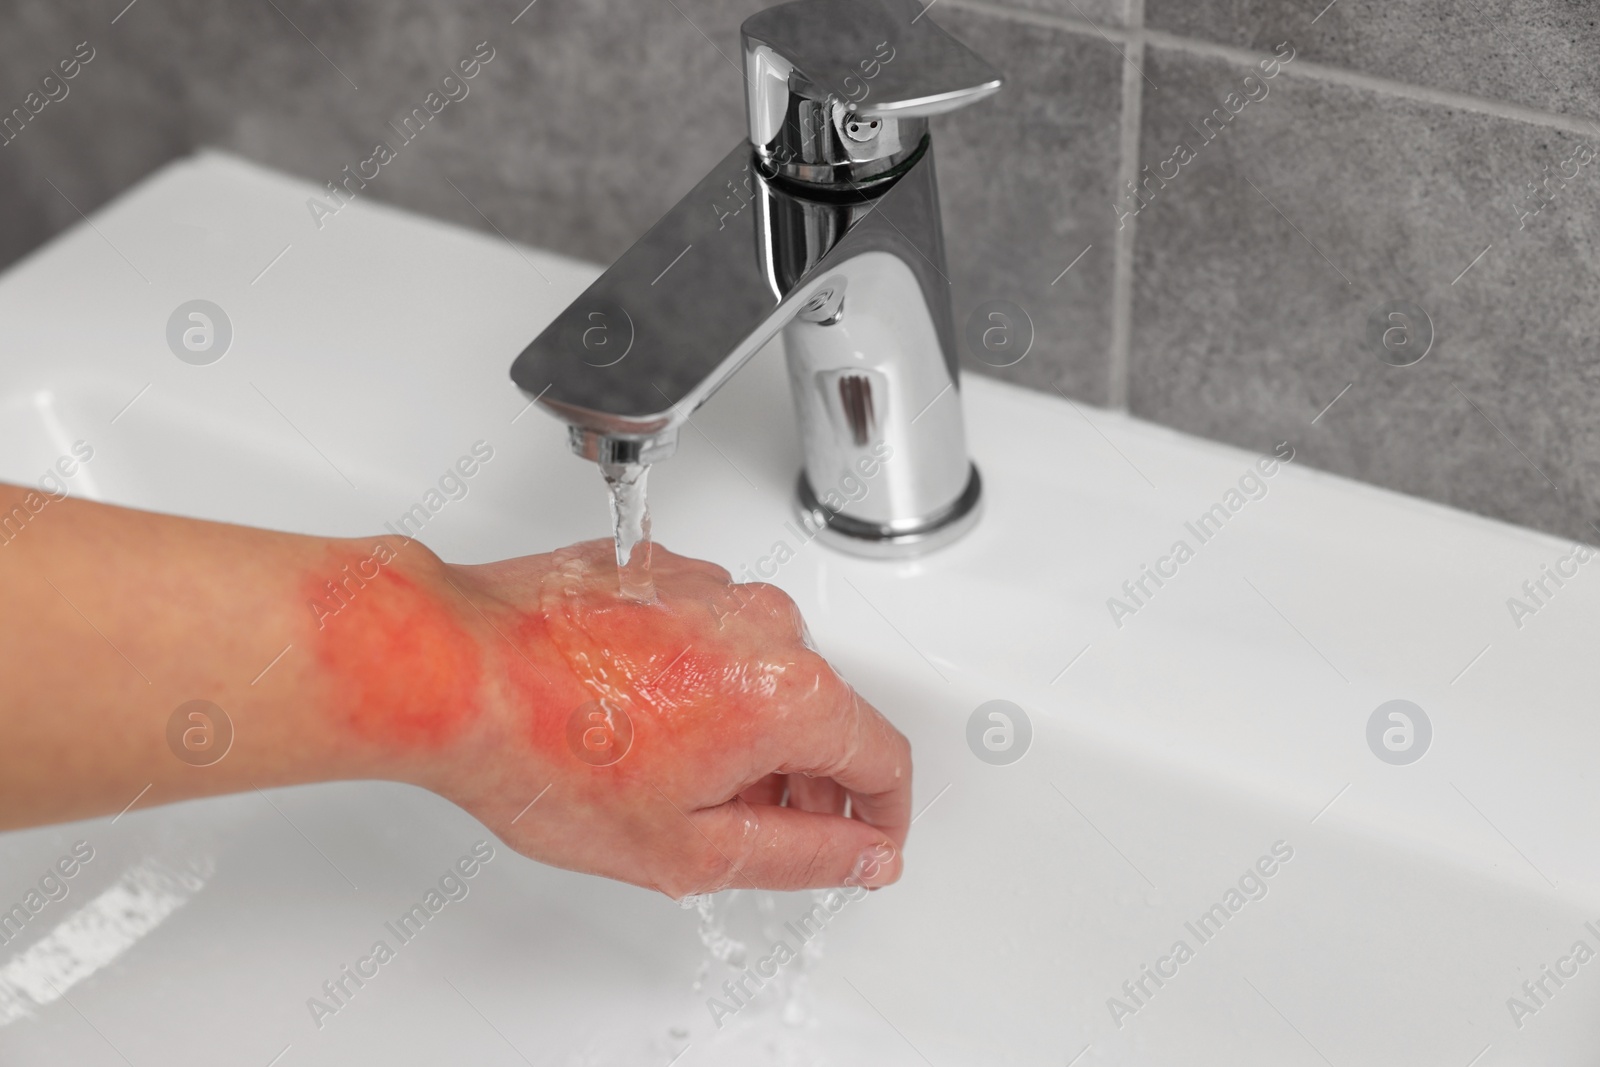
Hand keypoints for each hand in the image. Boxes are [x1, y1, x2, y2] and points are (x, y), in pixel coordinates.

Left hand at [416, 540, 911, 896]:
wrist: (454, 668)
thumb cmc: (544, 750)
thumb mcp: (685, 847)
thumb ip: (799, 855)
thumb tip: (861, 855)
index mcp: (789, 693)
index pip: (884, 760)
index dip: (882, 818)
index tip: (865, 844)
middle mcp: (763, 623)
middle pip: (828, 714)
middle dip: (805, 780)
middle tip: (750, 829)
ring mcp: (711, 588)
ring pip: (769, 671)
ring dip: (749, 730)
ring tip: (673, 778)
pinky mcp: (665, 570)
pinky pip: (716, 634)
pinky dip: (703, 682)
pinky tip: (642, 722)